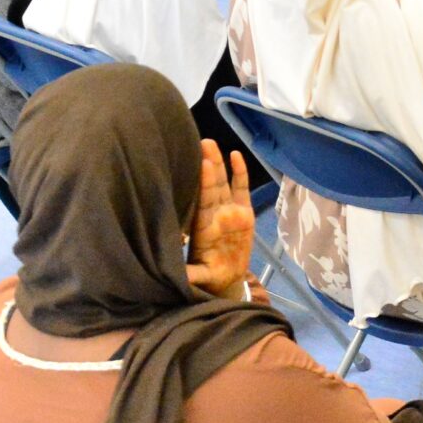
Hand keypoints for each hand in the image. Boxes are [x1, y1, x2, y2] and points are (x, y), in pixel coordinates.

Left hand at [185, 140, 255, 299]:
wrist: (226, 280)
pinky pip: (241, 189)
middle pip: (211, 186)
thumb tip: (178, 276)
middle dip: (208, 165)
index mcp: (204, 228)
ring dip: (219, 164)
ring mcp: (229, 212)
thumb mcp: (201, 277)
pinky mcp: (244, 213)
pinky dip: (240, 173)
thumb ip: (192, 274)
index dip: (203, 184)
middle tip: (203, 143)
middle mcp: (215, 215)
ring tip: (212, 144)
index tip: (201, 164)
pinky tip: (236, 155)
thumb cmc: (210, 277)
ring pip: (223, 184)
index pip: (203, 201)